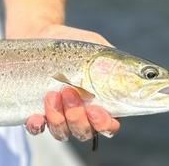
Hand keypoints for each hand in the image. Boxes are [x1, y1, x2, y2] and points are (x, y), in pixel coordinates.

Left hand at [20, 24, 120, 142]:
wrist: (41, 35)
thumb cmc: (74, 43)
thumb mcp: (97, 48)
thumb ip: (113, 61)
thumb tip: (133, 70)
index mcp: (100, 103)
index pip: (108, 126)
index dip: (104, 124)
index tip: (96, 110)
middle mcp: (79, 115)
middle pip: (84, 132)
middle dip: (77, 117)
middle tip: (69, 92)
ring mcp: (57, 116)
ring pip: (62, 133)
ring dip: (58, 118)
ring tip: (52, 94)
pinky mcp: (35, 111)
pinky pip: (36, 128)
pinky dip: (36, 126)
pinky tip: (35, 117)